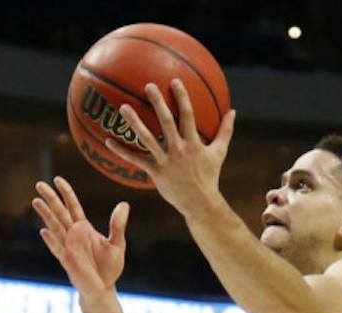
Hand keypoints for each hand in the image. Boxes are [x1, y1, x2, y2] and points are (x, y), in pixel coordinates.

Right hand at [33, 176, 128, 296]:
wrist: (103, 289)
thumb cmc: (109, 267)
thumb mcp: (117, 243)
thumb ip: (118, 225)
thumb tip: (124, 204)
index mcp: (83, 228)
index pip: (72, 206)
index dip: (66, 193)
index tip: (57, 179)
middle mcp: (73, 235)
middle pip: (60, 213)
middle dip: (50, 199)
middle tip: (39, 184)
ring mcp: (68, 247)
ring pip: (55, 227)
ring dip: (46, 215)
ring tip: (36, 201)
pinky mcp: (68, 261)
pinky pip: (58, 249)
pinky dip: (52, 241)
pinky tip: (44, 231)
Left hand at [109, 80, 235, 217]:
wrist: (199, 202)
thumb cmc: (209, 176)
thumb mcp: (219, 152)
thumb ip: (225, 131)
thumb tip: (233, 111)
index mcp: (193, 143)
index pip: (187, 115)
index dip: (182, 98)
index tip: (174, 81)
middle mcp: (178, 149)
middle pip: (165, 122)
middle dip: (157, 103)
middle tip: (148, 86)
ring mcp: (165, 161)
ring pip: (147, 139)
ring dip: (134, 123)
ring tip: (123, 108)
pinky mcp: (155, 172)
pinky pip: (136, 159)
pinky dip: (122, 151)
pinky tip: (107, 142)